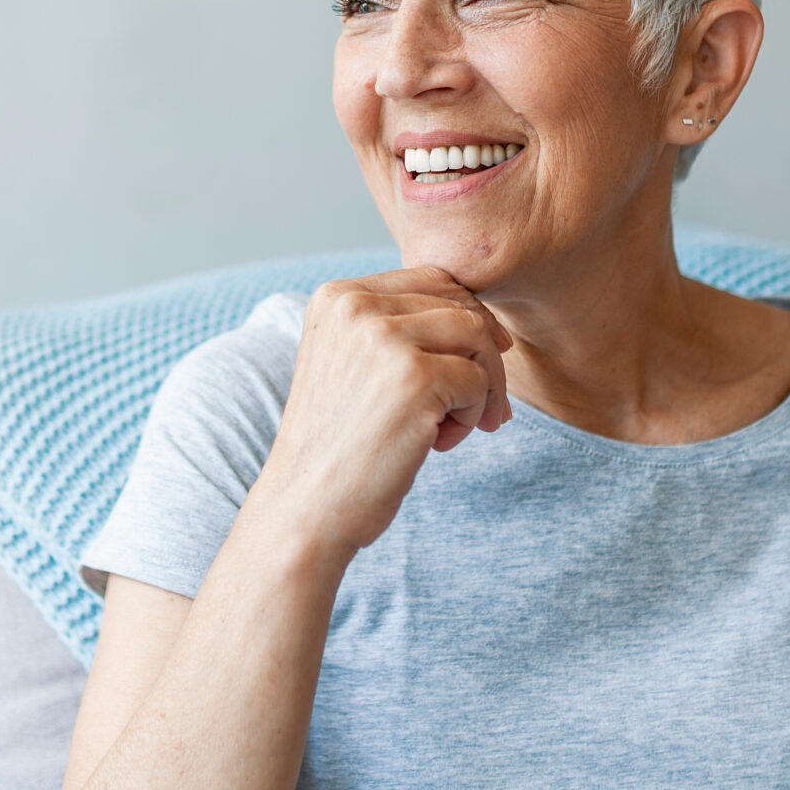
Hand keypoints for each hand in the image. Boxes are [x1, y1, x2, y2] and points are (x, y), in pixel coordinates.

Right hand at [250, 267, 511, 563]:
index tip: (478, 361)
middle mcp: (355, 306)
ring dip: (481, 386)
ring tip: (451, 427)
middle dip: (482, 355)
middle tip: (478, 407)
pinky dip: (472, 416)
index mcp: (335, 297)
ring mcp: (385, 340)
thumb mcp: (350, 364)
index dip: (464, 319)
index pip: (429, 280)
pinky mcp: (417, 378)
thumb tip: (480, 315)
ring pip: (477, 337)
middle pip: (459, 304)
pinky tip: (438, 444)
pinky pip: (478, 381)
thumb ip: (393, 328)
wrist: (307, 509)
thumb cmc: (338, 446)